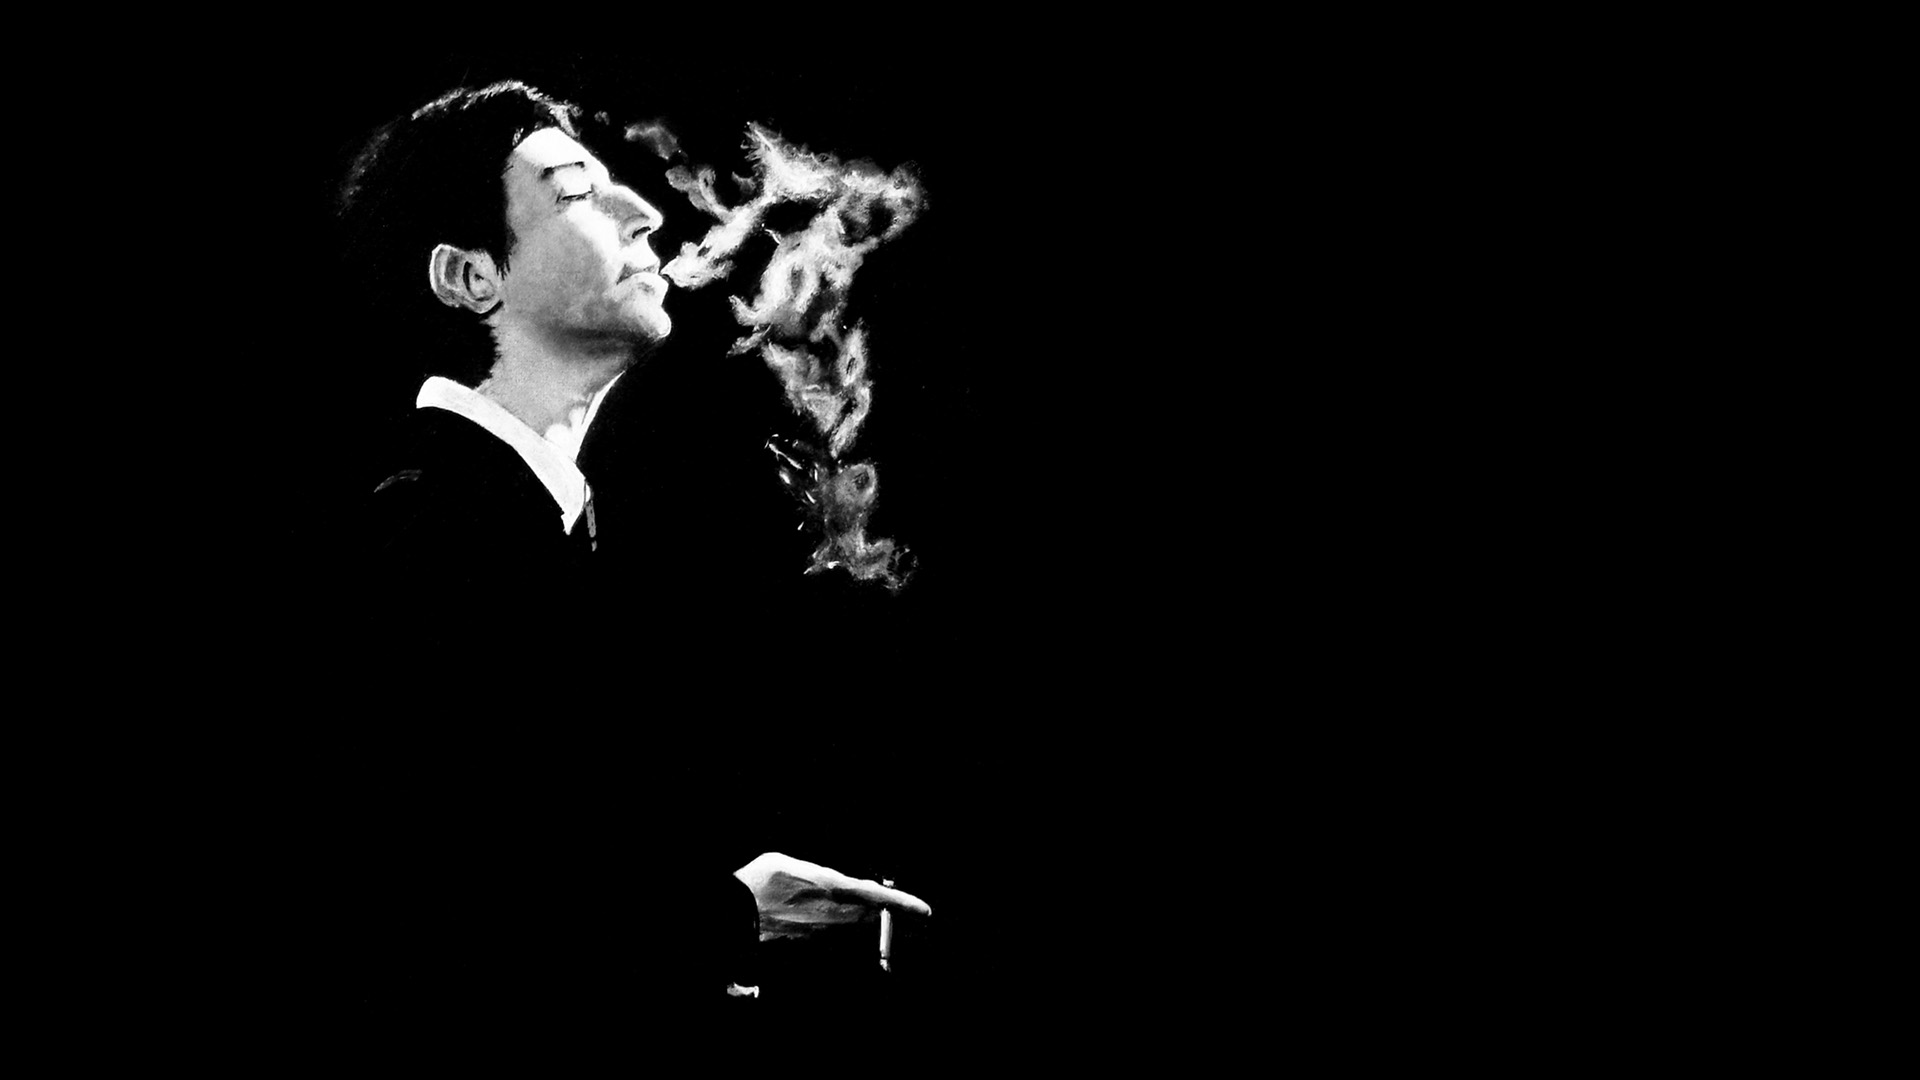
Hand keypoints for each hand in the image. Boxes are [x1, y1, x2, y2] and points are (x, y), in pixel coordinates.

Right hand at [733, 851, 931, 941]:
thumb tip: (827, 881)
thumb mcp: (790, 863)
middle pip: (874, 920)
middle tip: (898, 916)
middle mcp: (834, 917)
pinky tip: (826, 927)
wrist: (731, 916)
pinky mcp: (808, 950)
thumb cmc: (757, 882)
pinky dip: (836, 935)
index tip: (925, 911)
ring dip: (861, 926)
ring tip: (860, 919)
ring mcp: (822, 937)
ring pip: (855, 932)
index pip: (881, 898)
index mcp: (834, 888)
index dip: (906, 904)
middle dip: (888, 918)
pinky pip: (832, 943)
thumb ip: (817, 874)